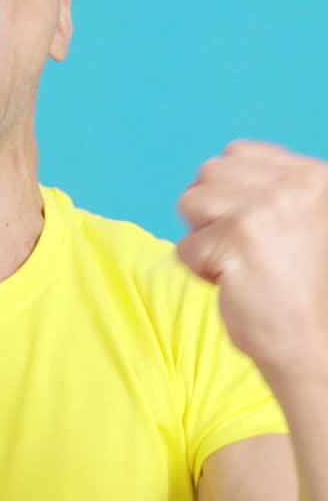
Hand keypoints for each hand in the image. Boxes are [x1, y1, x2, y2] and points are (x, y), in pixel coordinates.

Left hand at [176, 140, 327, 394]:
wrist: (318, 347)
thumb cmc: (306, 291)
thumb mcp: (308, 221)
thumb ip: (276, 191)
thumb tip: (219, 172)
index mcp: (314, 176)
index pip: (238, 153)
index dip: (228, 192)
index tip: (247, 229)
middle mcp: (293, 185)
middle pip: (209, 173)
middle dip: (212, 213)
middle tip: (243, 251)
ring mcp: (265, 210)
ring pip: (191, 202)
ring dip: (205, 239)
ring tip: (240, 266)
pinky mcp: (237, 241)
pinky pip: (186, 248)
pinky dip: (201, 272)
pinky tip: (235, 287)